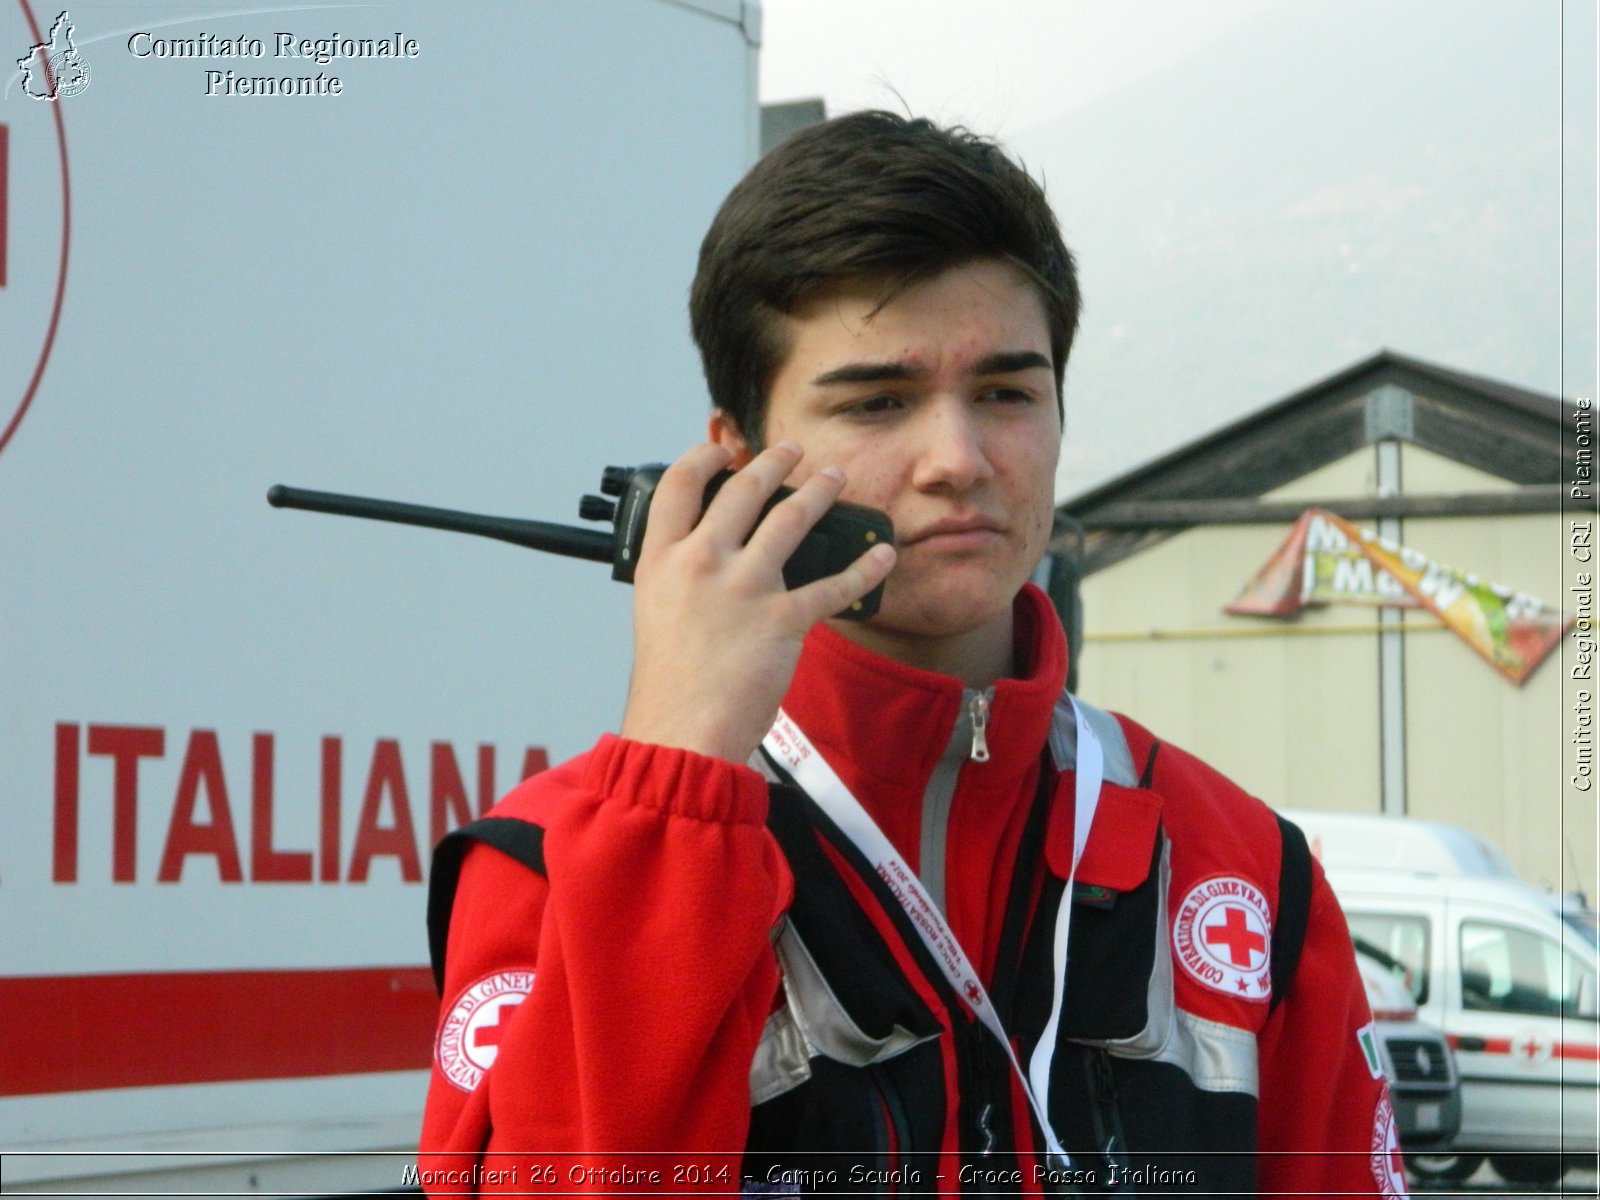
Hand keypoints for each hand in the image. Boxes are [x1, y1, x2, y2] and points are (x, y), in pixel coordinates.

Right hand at [618, 441, 895, 763]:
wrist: (682, 731)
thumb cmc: (669, 685)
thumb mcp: (657, 614)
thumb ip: (679, 579)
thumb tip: (705, 558)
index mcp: (662, 561)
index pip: (678, 487)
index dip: (703, 459)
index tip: (722, 450)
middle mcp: (701, 563)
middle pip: (742, 490)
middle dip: (772, 461)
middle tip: (791, 450)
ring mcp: (744, 587)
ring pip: (790, 518)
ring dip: (819, 492)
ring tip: (834, 479)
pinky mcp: (782, 618)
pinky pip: (834, 584)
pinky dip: (865, 567)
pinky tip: (882, 554)